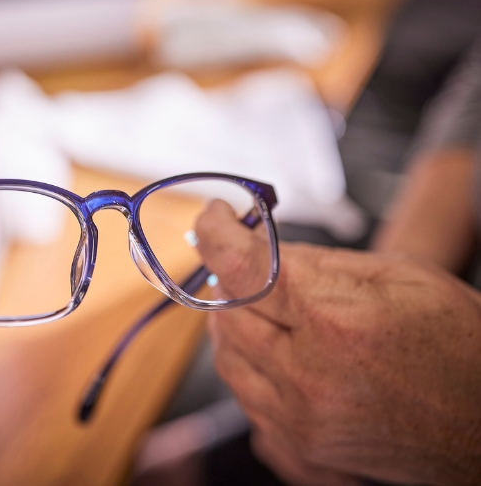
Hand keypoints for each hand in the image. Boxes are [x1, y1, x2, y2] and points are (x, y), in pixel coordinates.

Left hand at [194, 200, 480, 485]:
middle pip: (224, 312)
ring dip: (239, 327)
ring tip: (279, 317)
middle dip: (233, 282)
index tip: (214, 220)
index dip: (216, 235)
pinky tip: (287, 360)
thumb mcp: (398, 275)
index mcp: (335, 321)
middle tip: (256, 269)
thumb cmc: (455, 346)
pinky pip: (244, 399)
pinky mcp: (298, 449)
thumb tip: (251, 240)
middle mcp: (308, 377)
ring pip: (226, 357)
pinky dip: (254, 371)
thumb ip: (314, 259)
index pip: (240, 267)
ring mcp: (300, 421)